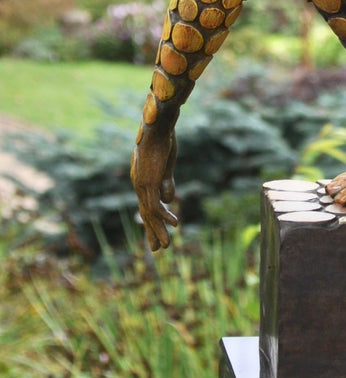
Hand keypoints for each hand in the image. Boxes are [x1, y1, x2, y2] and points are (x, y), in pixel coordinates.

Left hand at [131, 128, 178, 250]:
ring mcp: (142, 185)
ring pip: (150, 215)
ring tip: (167, 245)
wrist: (156, 128)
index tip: (156, 236)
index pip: (145, 207)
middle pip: (145, 214)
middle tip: (158, 249)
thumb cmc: (162, 141)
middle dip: (152, 233)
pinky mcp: (148, 183)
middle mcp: (139, 185)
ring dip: (159, 231)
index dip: (151, 223)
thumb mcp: (166, 165)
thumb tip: (169, 200)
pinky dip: (165, 217)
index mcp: (141, 180)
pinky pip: (155, 206)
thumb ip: (166, 183)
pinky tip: (175, 225)